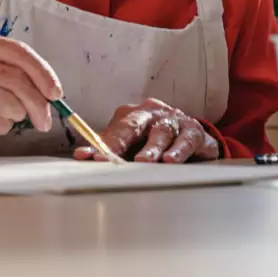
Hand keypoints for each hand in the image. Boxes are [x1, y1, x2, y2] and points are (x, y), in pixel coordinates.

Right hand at [0, 29, 62, 156]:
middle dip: (38, 100)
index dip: (41, 71)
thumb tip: (45, 85)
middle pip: (15, 78)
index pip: (15, 51)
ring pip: (8, 102)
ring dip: (19, 114)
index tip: (55, 90)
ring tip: (12, 117)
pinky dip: (2, 127)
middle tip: (46, 116)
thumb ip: (3, 66)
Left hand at [73, 97, 219, 163]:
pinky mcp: (195, 132)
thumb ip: (112, 150)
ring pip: (161, 133)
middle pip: (133, 126)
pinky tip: (171, 160)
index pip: (114, 131)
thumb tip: (82, 156)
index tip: (85, 157)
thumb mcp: (133, 144)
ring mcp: (174, 121)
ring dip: (152, 148)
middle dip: (119, 143)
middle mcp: (152, 114)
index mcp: (133, 116)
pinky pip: (186, 139)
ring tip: (143, 162)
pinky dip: (179, 150)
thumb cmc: (156, 141)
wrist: (193, 137)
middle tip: (106, 159)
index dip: (100, 145)